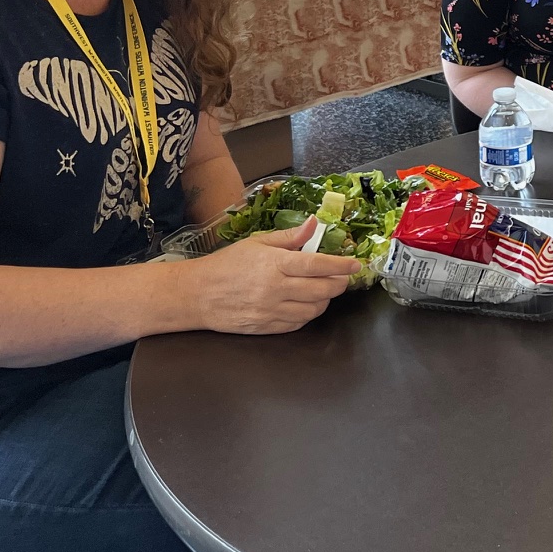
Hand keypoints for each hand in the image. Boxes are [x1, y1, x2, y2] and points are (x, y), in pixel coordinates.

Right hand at [190, 217, 357, 334]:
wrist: (197, 294)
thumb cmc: (227, 264)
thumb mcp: (257, 243)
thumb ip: (289, 236)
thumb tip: (314, 223)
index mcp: (274, 264)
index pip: (318, 266)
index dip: (341, 265)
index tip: (355, 264)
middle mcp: (275, 289)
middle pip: (321, 290)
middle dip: (338, 284)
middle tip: (342, 277)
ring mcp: (271, 311)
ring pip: (313, 309)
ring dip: (325, 300)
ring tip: (324, 290)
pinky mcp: (266, 328)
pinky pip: (298, 324)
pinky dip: (308, 314)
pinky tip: (306, 304)